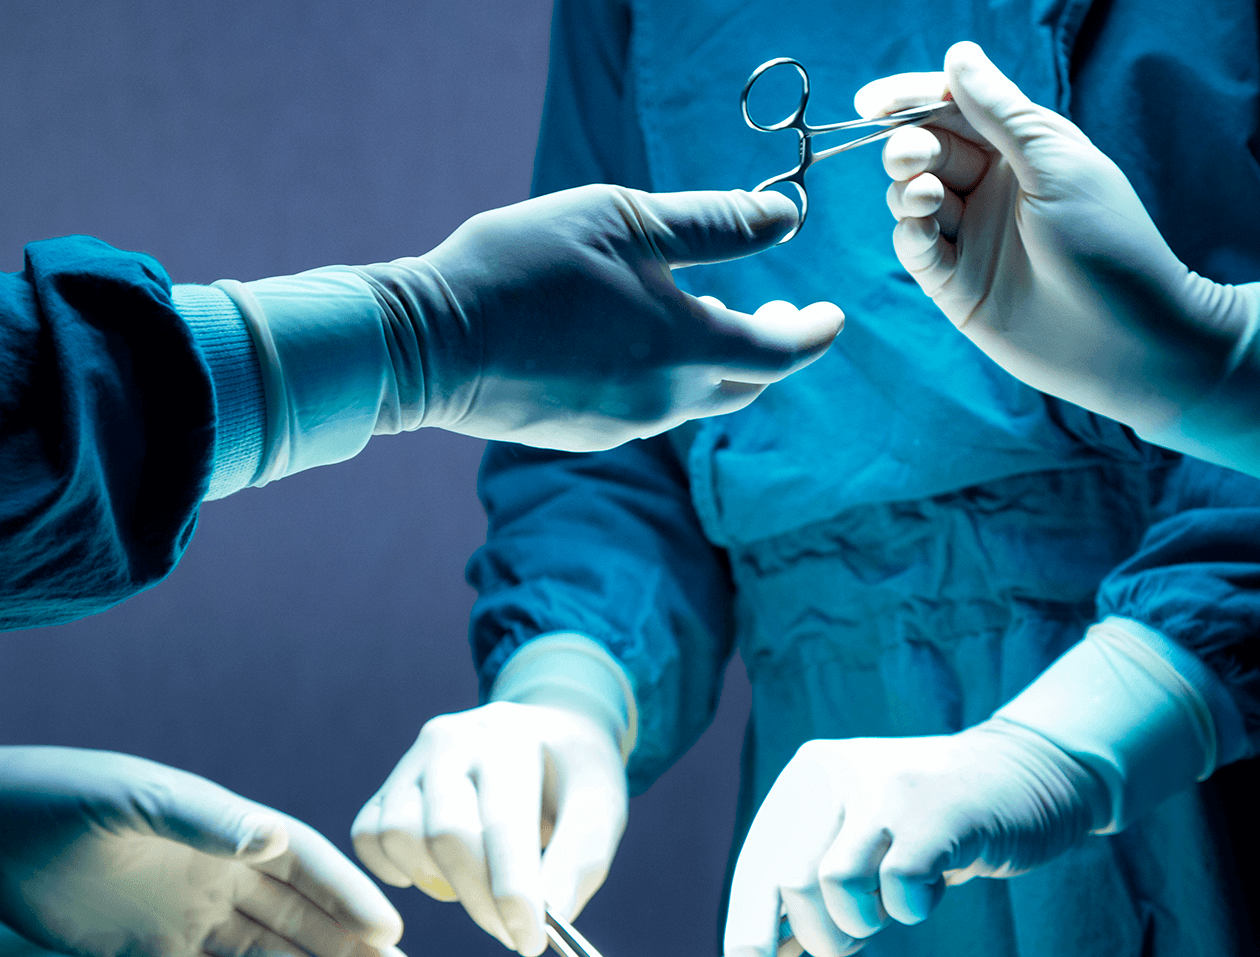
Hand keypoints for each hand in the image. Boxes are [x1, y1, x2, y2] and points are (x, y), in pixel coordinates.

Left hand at [0, 740, 417, 956]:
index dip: (348, 894)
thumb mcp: (129, 797)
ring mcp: (190, 915)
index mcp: (223, 826)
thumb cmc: (59, 796)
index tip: (391, 928)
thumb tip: (270, 840)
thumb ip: (201, 819)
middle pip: (301, 916)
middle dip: (352, 948)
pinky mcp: (154, 954)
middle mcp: (219, 872)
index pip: (303, 862)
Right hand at [352, 701, 628, 956]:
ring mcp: (413, 760)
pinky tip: (439, 875)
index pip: (503, 822)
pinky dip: (394, 869)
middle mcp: (452, 739)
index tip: (530, 942)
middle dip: (481, 900)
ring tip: (480, 888)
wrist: (544, 734)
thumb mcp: (601, 808)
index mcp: (511, 738)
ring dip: (438, 883)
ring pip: (397, 835)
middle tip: (513, 934)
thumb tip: (553, 917)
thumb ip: (581, 861)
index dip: (514, 890)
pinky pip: (367, 836)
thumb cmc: (573, 778)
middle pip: (446, 834)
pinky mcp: (388, 784)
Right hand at [371, 185, 845, 449]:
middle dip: (769, 346)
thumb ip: (714, 225)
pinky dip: (660, 374)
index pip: (782, 353)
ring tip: (694, 309)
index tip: (830, 313)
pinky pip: (646, 407)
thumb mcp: (625, 219)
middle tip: (773, 306)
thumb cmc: (525, 266)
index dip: (813, 332)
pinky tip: (629, 338)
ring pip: (693, 397)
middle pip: (745, 384)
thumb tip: (788, 218)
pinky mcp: (584, 434)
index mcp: (687, 348)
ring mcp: (622, 426)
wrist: (429, 341)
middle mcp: (665, 401)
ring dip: (708, 357)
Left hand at [723, 718, 1105, 956]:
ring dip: (868, 921)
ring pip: (836, 887)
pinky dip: (915, 908)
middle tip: (862, 932)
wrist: (1026, 773)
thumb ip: (808, 890)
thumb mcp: (858, 842)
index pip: (757, 866)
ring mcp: (886, 786)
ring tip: (900, 900)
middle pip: (789, 883)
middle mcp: (836, 771)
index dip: (747, 933)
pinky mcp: (937, 811)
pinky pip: (899, 889)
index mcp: (807, 776)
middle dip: (823, 934)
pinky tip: (937, 883)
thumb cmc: (931, 825)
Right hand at [856, 42, 1249, 434]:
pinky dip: (908, 232)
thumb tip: (958, 54)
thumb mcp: (1056, 163)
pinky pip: (913, 247)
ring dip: (907, 189)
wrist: (1131, 342)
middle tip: (913, 158)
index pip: (953, 109)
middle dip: (908, 147)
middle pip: (926, 150)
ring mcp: (971, 237)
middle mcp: (991, 188)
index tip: (872, 101)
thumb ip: (1000, 113)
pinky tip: (922, 228)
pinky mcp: (954, 284)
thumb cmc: (1109, 244)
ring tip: (927, 198)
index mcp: (1021, 149)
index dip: (910, 100)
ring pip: (910, 197)